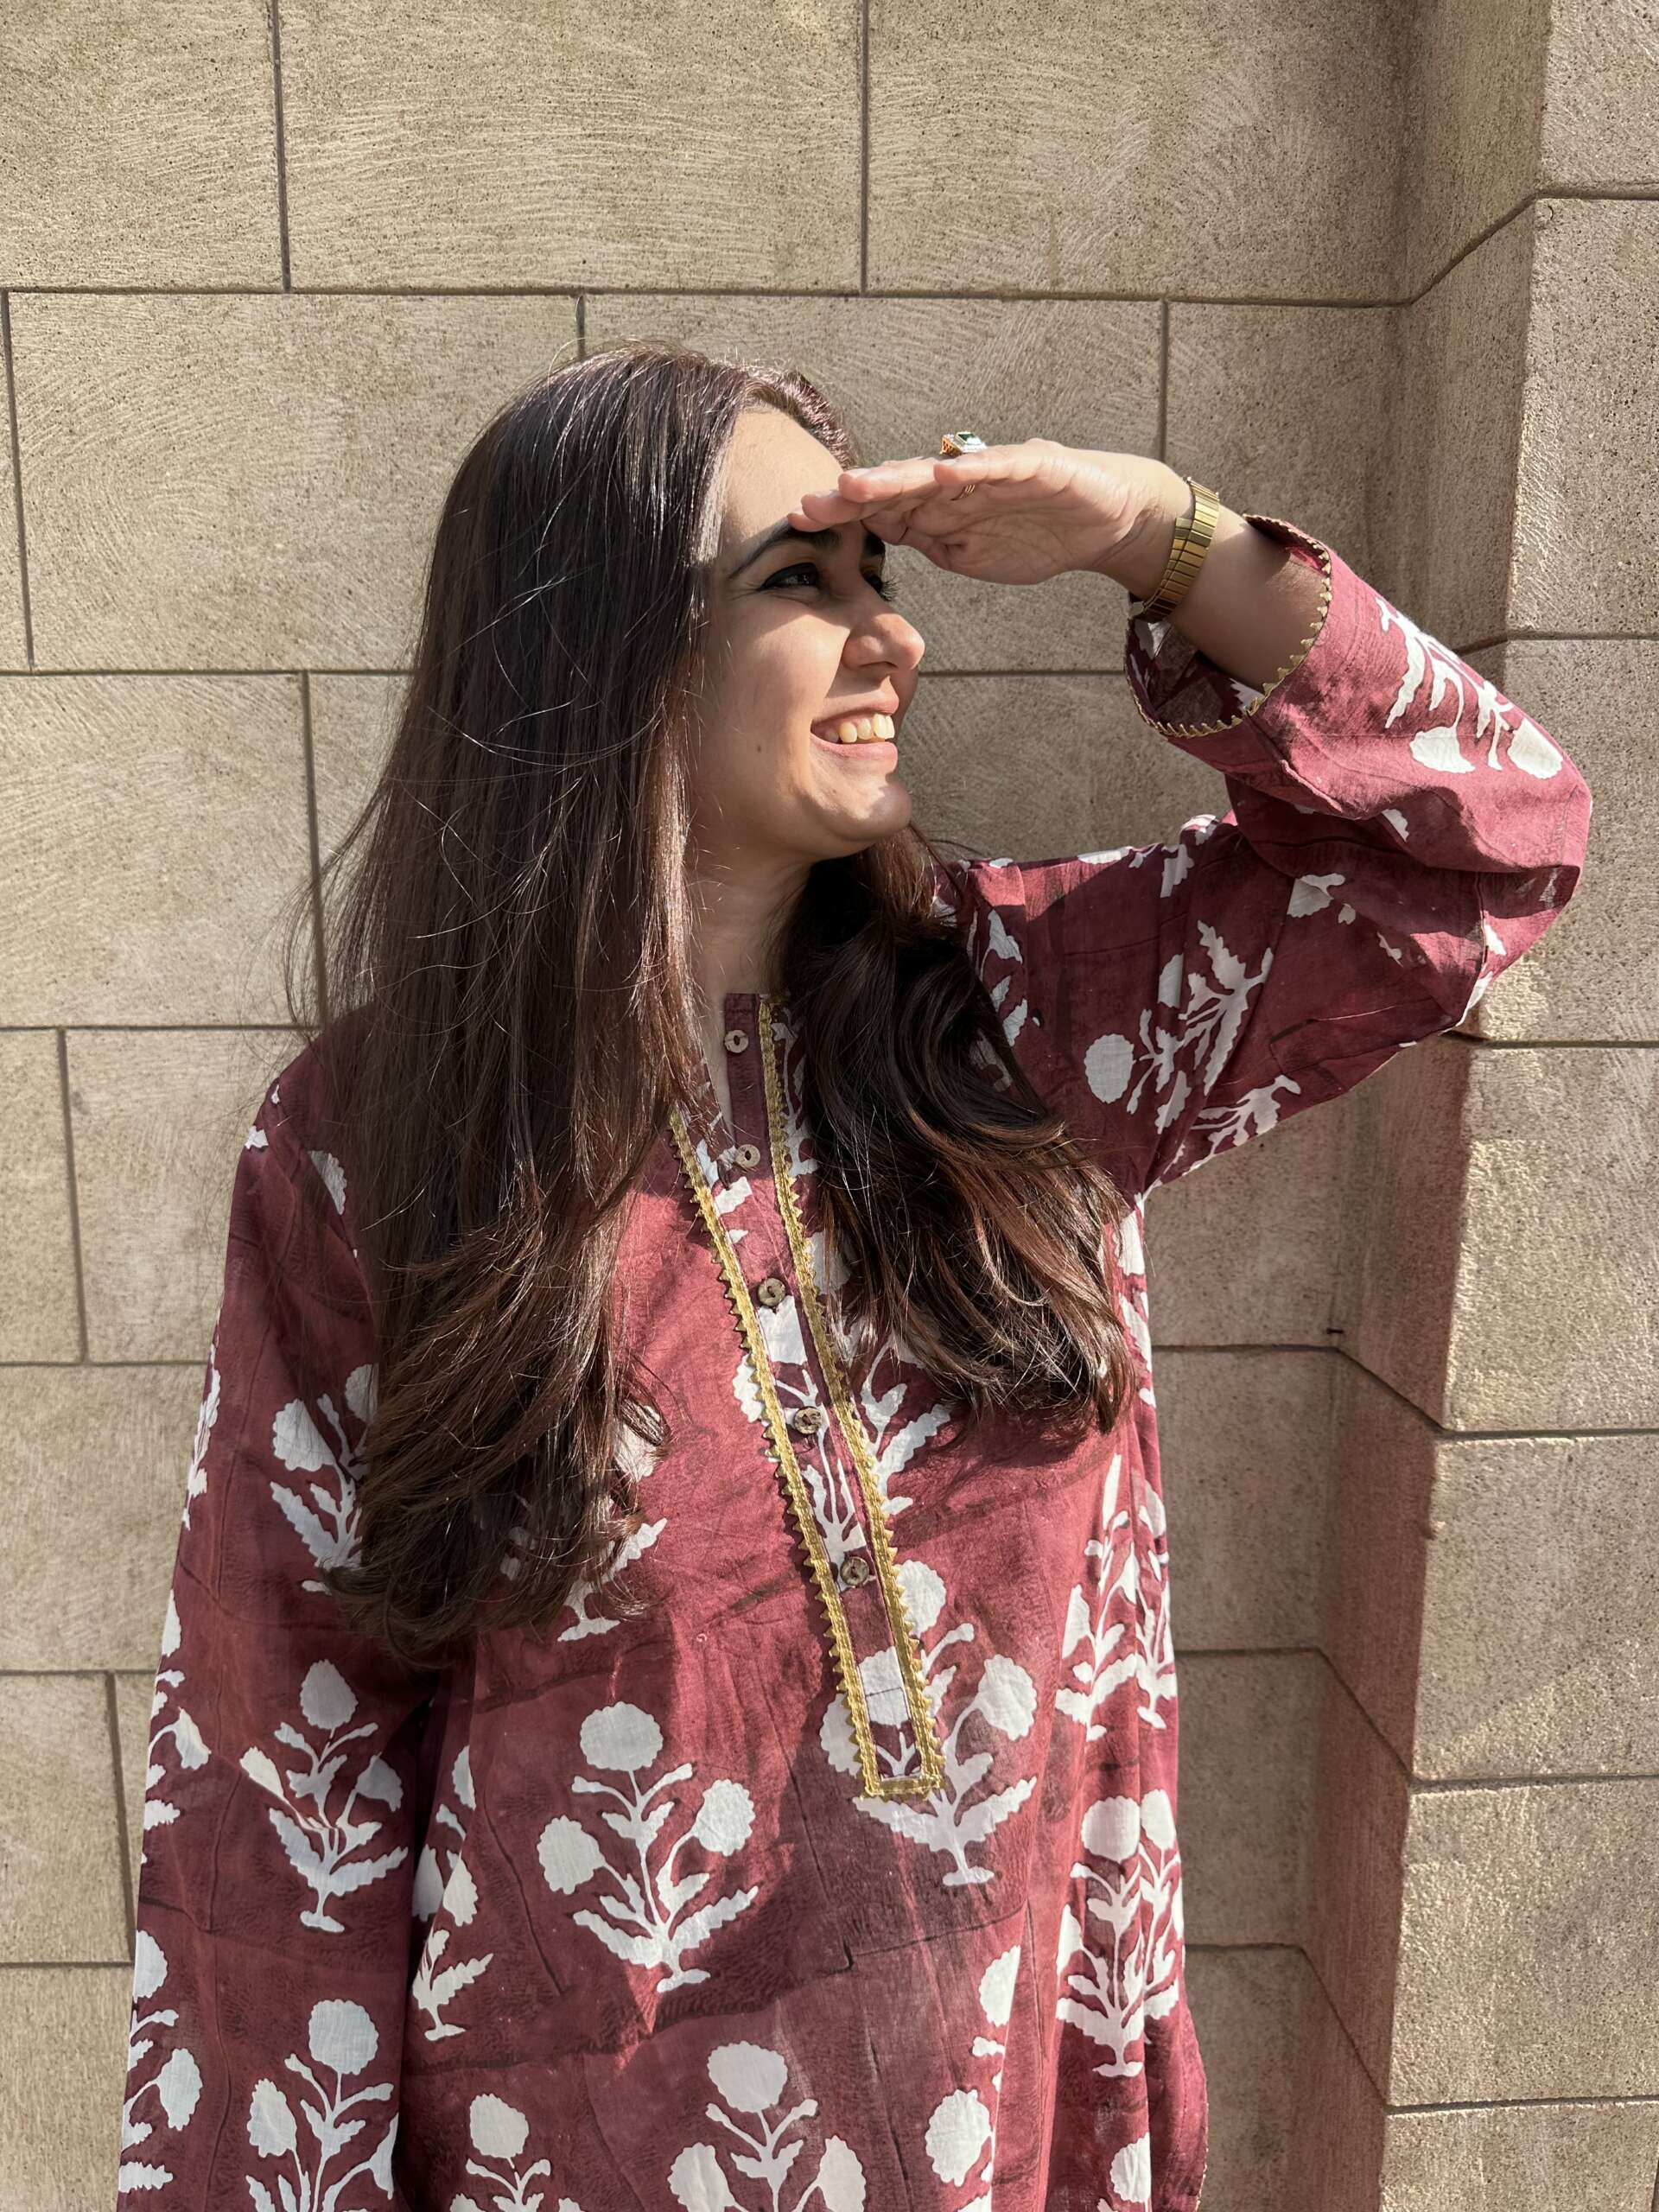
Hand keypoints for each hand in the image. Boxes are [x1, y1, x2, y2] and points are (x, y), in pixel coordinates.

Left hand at [785, 440, 1183, 589]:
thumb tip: (883, 540)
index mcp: (940, 508)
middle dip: (852, 497)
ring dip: (894, 479)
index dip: (843, 513)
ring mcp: (992, 472)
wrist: (1105, 517)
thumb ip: (931, 543)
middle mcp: (957, 484)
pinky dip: (970, 470)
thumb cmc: (1035, 533)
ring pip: (935, 474)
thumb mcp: (972, 552)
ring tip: (856, 485)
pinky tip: (941, 474)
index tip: (799, 519)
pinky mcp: (1033, 465)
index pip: (883, 509)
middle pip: (896, 488)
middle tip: (811, 503)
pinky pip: (996, 468)